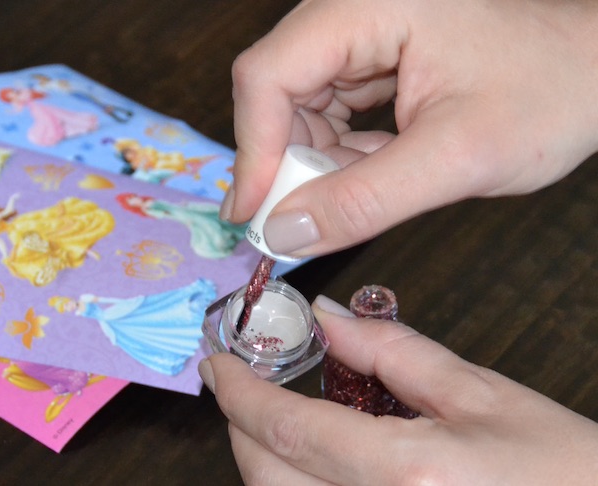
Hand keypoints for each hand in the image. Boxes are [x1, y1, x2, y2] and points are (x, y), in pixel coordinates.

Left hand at [199, 295, 597, 484]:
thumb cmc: (562, 471)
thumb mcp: (480, 395)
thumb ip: (391, 352)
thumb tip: (326, 317)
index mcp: (407, 477)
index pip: (288, 431)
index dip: (240, 393)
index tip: (217, 365)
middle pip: (266, 478)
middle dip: (243, 427)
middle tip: (247, 384)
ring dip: (266, 458)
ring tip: (282, 413)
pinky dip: (296, 482)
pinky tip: (321, 455)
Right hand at [225, 0, 597, 257]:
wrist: (595, 73)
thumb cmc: (550, 95)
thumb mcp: (454, 159)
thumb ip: (364, 201)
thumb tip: (285, 233)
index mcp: (373, 4)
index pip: (271, 73)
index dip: (253, 149)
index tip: (250, 214)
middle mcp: (358, 7)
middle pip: (279, 88)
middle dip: (286, 161)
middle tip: (298, 221)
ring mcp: (364, 28)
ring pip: (300, 103)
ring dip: (315, 161)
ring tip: (350, 196)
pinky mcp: (374, 52)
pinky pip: (331, 107)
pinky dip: (340, 152)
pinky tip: (373, 172)